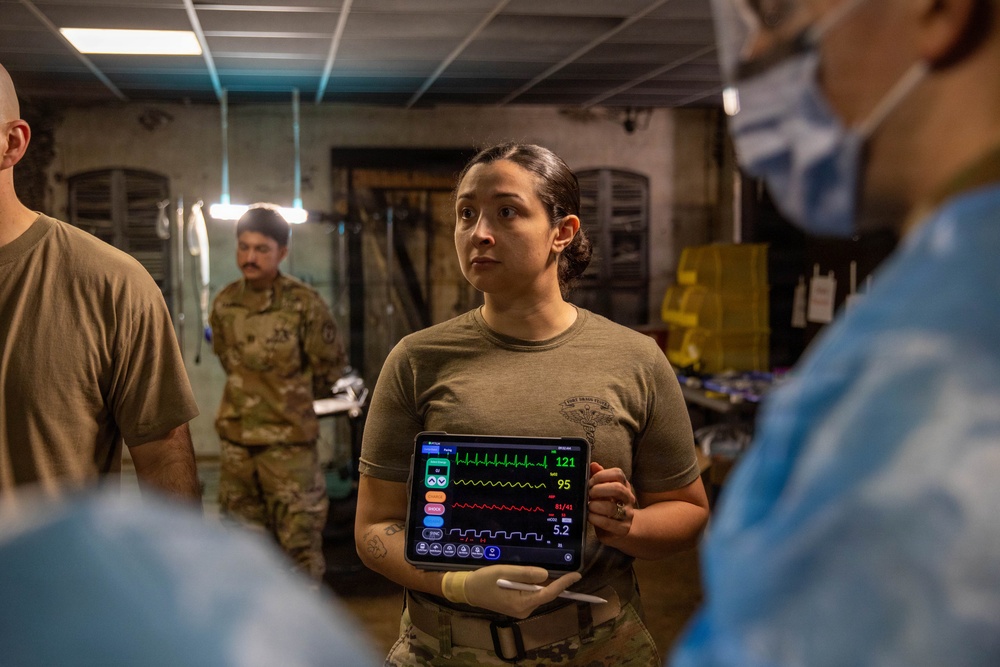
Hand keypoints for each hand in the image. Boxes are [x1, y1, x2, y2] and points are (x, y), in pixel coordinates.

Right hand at [441, 565, 580, 617]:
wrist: (468, 591)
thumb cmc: (484, 580)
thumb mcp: (504, 572)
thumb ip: (525, 574)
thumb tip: (546, 575)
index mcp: (521, 603)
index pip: (548, 593)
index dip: (563, 584)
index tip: (576, 575)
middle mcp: (524, 610)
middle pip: (545, 594)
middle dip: (556, 583)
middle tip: (566, 570)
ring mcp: (521, 610)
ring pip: (539, 595)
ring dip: (544, 584)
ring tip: (551, 572)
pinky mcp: (517, 607)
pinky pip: (532, 595)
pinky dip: (536, 586)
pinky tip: (536, 578)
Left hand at [587, 462, 635, 542]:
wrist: (621, 527)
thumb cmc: (609, 504)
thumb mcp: (604, 490)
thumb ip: (599, 477)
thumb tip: (593, 465)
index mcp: (624, 485)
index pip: (618, 474)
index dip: (601, 475)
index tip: (591, 481)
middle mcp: (628, 498)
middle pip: (617, 488)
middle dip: (598, 490)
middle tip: (589, 494)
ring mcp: (627, 514)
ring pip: (611, 507)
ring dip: (595, 506)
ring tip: (589, 506)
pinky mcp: (623, 528)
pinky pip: (608, 523)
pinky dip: (596, 519)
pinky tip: (590, 516)